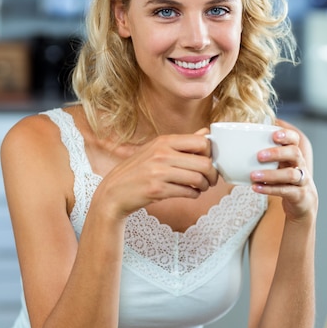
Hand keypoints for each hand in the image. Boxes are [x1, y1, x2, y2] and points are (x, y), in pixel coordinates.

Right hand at [96, 132, 217, 218]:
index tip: (209, 161)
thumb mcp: (157, 150)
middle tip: (211, 179)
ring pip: (198, 179)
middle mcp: (162, 154)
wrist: (113, 192)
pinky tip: (190, 193)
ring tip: (201, 187)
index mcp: (164, 141)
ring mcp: (159, 172)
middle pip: (204, 163)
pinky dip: (194, 194)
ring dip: (204, 186)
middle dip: (212, 174)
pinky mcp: (157, 190)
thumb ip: (183, 142)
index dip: (210, 153)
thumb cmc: (136, 171)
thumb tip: (206, 132)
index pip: (201, 141)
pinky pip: (187, 192)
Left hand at [250, 121, 317, 221]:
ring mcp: (302, 180)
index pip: (295, 140)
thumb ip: (266, 158)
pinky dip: (269, 189)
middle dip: (277, 153)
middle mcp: (300, 165)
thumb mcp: (279, 166)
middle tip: (259, 156)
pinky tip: (256, 187)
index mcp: (293, 155)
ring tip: (253, 175)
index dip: (287, 135)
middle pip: (295, 153)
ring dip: (270, 174)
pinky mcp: (299, 195)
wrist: (303, 203)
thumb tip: (236, 149)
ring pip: (290, 174)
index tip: (274, 135)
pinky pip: (285, 191)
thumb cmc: (285, 180)